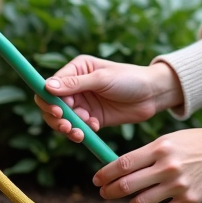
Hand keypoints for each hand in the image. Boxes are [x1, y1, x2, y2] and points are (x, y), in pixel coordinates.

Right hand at [34, 56, 183, 141]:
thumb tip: (47, 86)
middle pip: (52, 105)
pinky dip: (82, 131)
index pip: (50, 85)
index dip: (48, 100)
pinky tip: (95, 128)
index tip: (57, 111)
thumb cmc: (130, 79)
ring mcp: (84, 103)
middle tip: (67, 127)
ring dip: (68, 127)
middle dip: (57, 118)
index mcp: (77, 69)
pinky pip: (78, 127)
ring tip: (80, 133)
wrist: (153, 94)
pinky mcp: (92, 118)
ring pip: (63, 119)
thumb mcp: (102, 79)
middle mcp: (76, 86)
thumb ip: (76, 84)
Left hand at [93, 124, 201, 202]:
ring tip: (134, 201)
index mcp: (160, 148)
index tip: (96, 180)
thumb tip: (120, 169)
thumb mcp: (169, 140)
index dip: (105, 174)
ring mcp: (178, 184)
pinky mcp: (190, 199)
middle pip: (126, 185)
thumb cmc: (195, 143)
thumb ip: (147, 154)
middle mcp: (166, 166)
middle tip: (104, 193)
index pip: (123, 164)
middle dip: (109, 192)